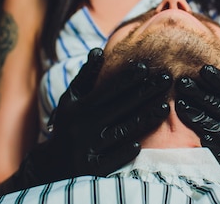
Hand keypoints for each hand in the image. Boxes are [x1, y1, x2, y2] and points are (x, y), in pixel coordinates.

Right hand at [15, 48, 171, 190]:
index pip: (108, 89)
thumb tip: (99, 50)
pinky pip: (115, 158)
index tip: (146, 66)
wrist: (51, 166)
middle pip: (121, 106)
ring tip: (164, 106)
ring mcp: (88, 148)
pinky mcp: (93, 169)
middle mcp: (83, 126)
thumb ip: (86, 76)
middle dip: (146, 91)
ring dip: (145, 119)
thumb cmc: (68, 125)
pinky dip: (127, 150)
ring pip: (122, 131)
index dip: (128, 77)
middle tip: (168, 79)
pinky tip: (142, 142)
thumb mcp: (71, 99)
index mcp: (79, 107)